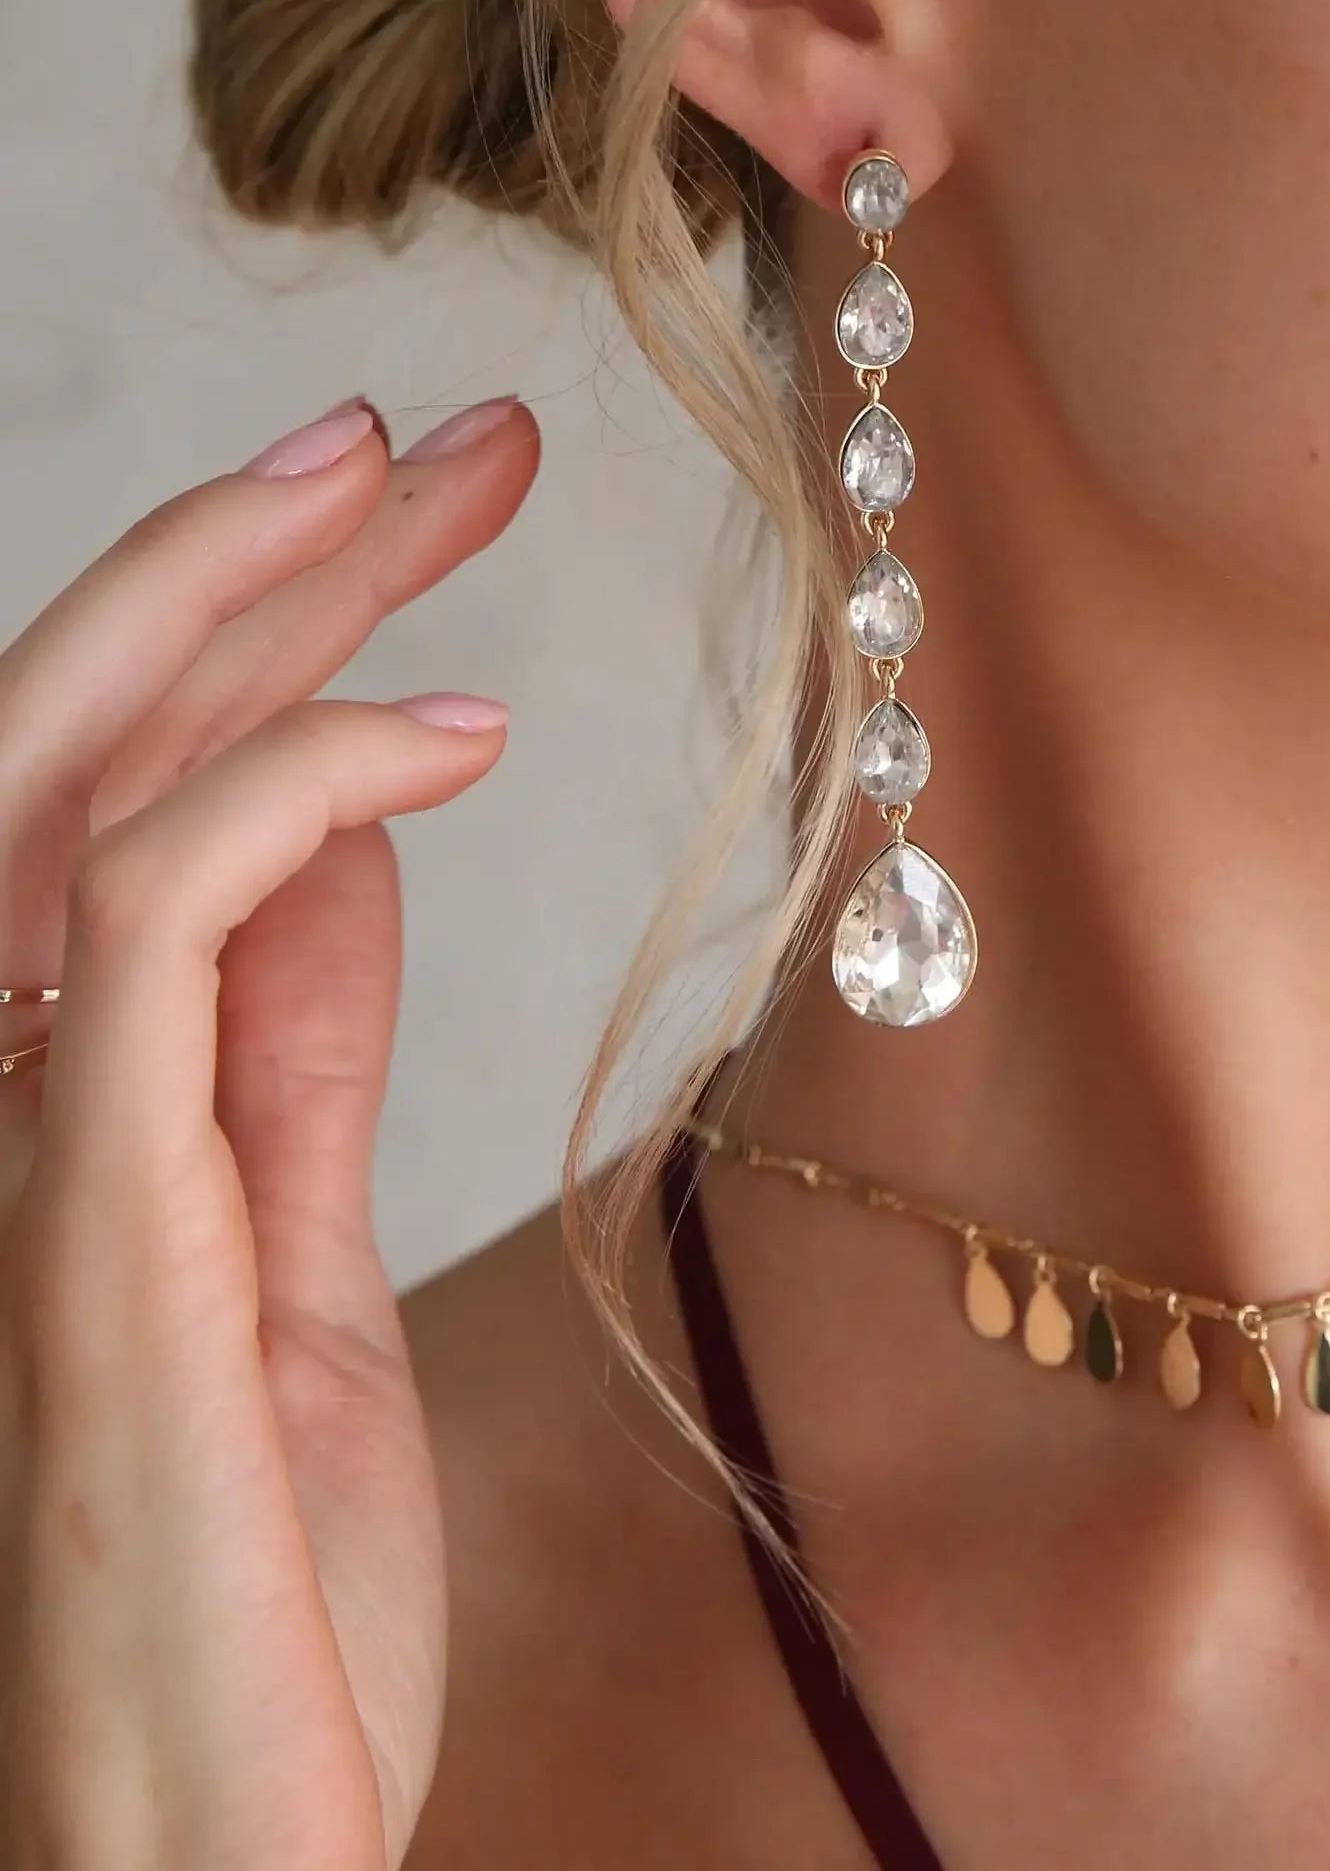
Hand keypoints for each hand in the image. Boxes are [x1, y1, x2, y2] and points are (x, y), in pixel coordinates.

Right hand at [0, 392, 539, 1870]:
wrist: (192, 1866)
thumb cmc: (243, 1592)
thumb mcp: (292, 1256)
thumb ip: (291, 1049)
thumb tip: (352, 842)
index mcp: (38, 1097)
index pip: (122, 783)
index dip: (257, 615)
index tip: (414, 497)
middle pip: (80, 733)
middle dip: (258, 549)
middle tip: (447, 427)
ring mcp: (7, 1154)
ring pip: (67, 774)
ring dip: (250, 594)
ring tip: (430, 479)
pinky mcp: (78, 1225)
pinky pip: (146, 920)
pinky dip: (296, 783)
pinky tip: (460, 733)